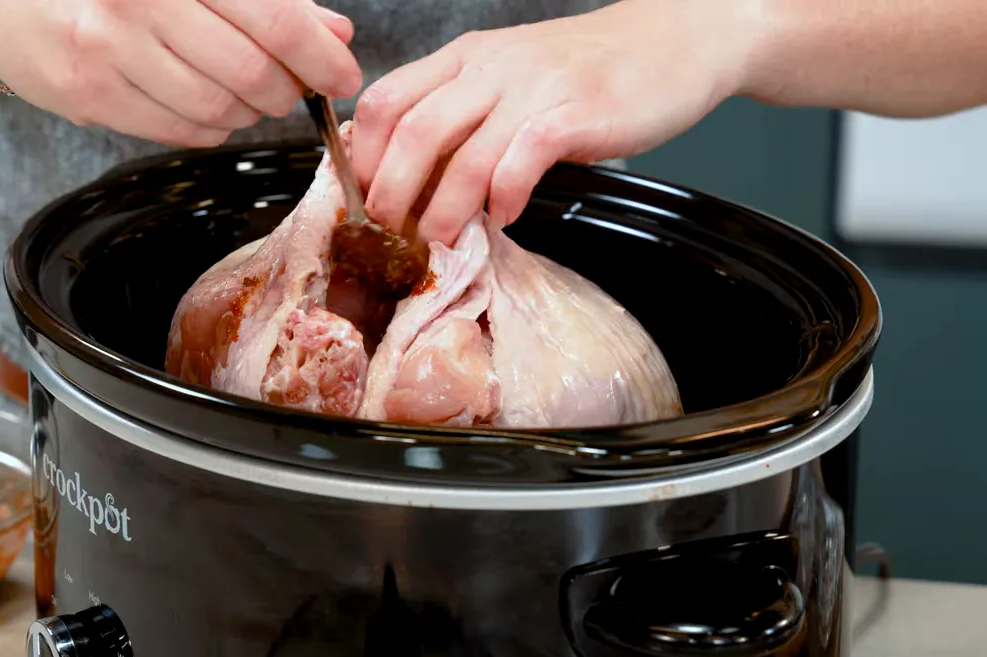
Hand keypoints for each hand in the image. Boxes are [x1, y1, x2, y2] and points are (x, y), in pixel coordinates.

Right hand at [0, 0, 361, 146]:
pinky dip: (212, 127)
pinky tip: (209, 108)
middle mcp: (140, 1)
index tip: (342, 75)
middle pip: (252, 73)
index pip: (274, 19)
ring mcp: (110, 50)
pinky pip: (182, 131)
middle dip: (287, 92)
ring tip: (247, 96)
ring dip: (250, 112)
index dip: (320, 57)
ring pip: (220, 109)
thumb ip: (266, 1)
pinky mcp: (91, 95)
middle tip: (291, 90)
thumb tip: (334, 34)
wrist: (5, 0)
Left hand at [350, 0, 749, 244]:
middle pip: (413, 131)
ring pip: (462, 155)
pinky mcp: (575, 114)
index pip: (387, 100)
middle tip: (388, 234)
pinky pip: (521, 162)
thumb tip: (412, 178)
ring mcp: (533, 88)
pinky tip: (502, 218)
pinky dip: (503, 198)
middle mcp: (491, 67)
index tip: (362, 199)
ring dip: (441, 209)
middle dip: (391, 192)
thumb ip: (463, 115)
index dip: (364, 156)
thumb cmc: (585, 70)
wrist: (671, 40)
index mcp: (464, 57)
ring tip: (437, 240)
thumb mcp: (508, 77)